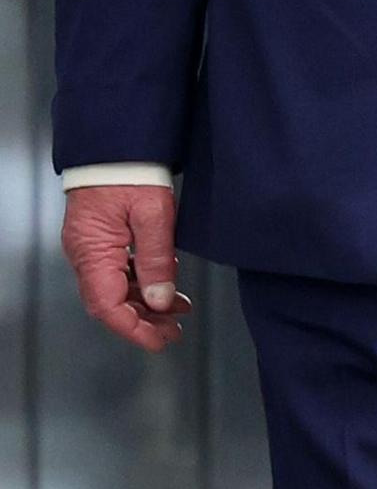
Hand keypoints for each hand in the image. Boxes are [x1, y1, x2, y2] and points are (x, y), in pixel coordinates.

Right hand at [63, 184, 186, 350]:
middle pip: (110, 303)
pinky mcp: (101, 240)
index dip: (133, 329)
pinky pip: (118, 272)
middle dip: (143, 321)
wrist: (116, 146)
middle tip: (175, 331)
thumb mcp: (153, 216)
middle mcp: (85, 255)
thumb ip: (157, 261)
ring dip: (145, 304)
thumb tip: (160, 302)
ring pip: (115, 289)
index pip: (107, 306)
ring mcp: (91, 248)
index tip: (161, 341)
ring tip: (179, 311)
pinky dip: (142, 285)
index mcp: (93, 253)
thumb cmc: (132, 174)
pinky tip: (166, 288)